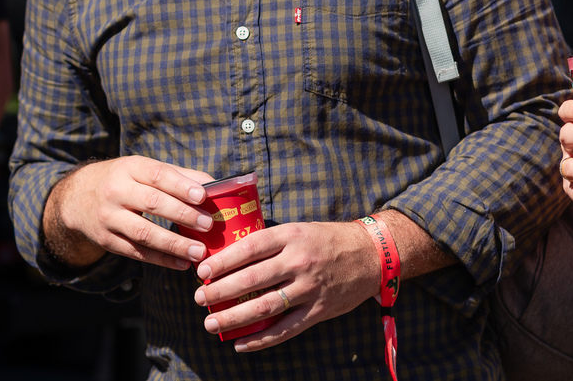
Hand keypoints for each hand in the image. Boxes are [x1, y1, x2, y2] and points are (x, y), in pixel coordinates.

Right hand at [45, 156, 215, 269]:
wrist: (76, 198)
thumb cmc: (124, 179)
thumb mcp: (144, 169)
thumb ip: (180, 176)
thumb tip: (216, 185)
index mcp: (131, 168)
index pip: (158, 176)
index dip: (181, 186)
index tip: (203, 196)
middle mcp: (116, 191)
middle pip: (152, 204)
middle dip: (183, 215)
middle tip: (208, 224)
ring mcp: (109, 218)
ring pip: (143, 233)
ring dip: (174, 244)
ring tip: (199, 251)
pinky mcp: (107, 241)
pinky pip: (136, 252)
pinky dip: (161, 259)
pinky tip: (182, 263)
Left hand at [192, 220, 379, 351]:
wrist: (372, 254)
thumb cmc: (330, 239)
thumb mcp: (301, 229)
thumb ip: (272, 242)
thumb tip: (231, 255)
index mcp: (292, 236)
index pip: (250, 248)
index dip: (223, 261)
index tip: (203, 271)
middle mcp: (299, 261)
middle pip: (251, 280)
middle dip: (220, 292)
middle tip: (200, 299)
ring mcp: (310, 288)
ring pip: (264, 307)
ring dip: (233, 318)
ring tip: (211, 322)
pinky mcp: (319, 310)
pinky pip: (284, 329)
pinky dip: (260, 340)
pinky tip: (240, 343)